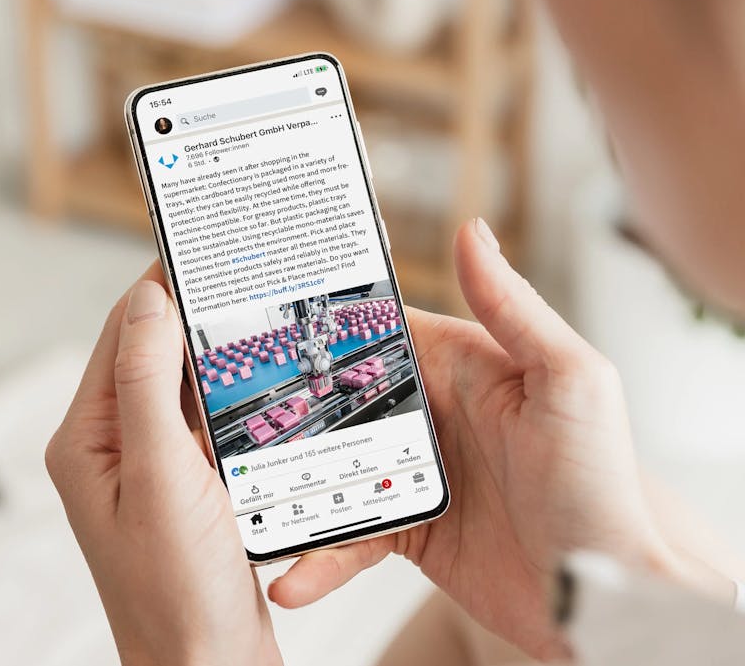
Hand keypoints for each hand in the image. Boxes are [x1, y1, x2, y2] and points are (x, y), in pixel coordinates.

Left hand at [45, 264, 281, 665]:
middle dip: (192, 315)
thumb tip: (149, 301)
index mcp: (87, 440)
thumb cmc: (176, 590)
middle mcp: (114, 448)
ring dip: (216, 354)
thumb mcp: (159, 476)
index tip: (198, 245)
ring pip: (184, 387)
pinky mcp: (188, 486)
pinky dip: (232, 397)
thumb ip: (148, 385)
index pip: (122, 336)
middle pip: (153, 356)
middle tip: (240, 274)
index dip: (158, 287)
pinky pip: (208, 422)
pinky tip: (261, 381)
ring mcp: (152, 467)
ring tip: (254, 313)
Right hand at [269, 219, 673, 659]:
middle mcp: (435, 414)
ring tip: (245, 509)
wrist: (605, 598)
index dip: (324, 326)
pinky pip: (352, 535)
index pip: (379, 332)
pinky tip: (291, 577)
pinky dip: (320, 557)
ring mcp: (418, 473)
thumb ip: (514, 307)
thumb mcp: (567, 381)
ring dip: (289, 489)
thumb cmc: (601, 486)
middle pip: (340, 400)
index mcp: (463, 366)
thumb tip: (472, 231)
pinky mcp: (411, 528)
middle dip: (286, 409)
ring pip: (332, 469)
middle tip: (224, 421)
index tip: (265, 326)